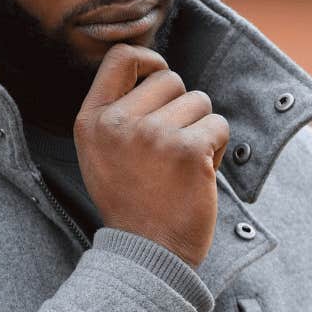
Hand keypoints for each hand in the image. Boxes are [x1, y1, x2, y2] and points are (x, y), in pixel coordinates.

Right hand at [74, 45, 230, 267]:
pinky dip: (217, 148)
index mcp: (92, 121)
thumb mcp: (102, 154)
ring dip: (201, 129)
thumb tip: (154, 70)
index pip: (121, 57)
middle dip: (181, 108)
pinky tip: (198, 174)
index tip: (160, 76)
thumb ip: (118, 112)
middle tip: (170, 149)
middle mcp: (118, 123)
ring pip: (199, 101)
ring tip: (182, 165)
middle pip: (170, 79)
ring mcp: (153, 135)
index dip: (149, 59)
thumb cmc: (132, 202)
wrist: (149, 255)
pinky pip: (219, 125)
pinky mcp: (188, 150)